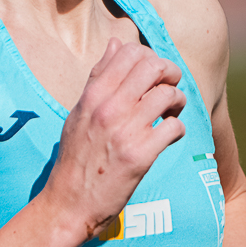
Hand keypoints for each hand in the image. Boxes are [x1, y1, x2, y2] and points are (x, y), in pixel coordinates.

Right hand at [46, 37, 185, 240]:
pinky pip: (174, 127)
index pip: (129, 52)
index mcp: (93, 95)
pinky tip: (168, 137)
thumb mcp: (79, 112)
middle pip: (153, 66)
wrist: (68, 203)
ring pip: (168, 95)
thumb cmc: (75, 158)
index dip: (149, 58)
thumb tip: (115, 43)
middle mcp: (109, 107)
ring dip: (177, 102)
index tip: (152, 76)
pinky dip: (177, 130)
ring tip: (170, 114)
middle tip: (169, 89)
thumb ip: (99, 78)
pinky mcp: (141, 155)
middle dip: (170, 74)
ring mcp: (125, 130)